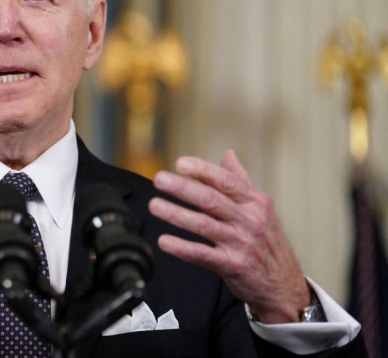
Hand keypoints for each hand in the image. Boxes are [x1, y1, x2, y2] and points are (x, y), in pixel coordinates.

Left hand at [149, 150, 310, 323]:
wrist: (284, 284)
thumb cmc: (267, 242)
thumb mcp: (261, 209)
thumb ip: (241, 181)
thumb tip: (228, 154)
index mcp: (255, 202)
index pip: (226, 181)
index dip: (202, 170)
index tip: (180, 163)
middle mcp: (249, 220)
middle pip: (211, 200)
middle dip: (183, 188)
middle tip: (159, 179)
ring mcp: (241, 243)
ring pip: (204, 225)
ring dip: (176, 214)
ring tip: (155, 205)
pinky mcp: (232, 266)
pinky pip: (203, 255)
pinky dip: (182, 248)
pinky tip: (164, 241)